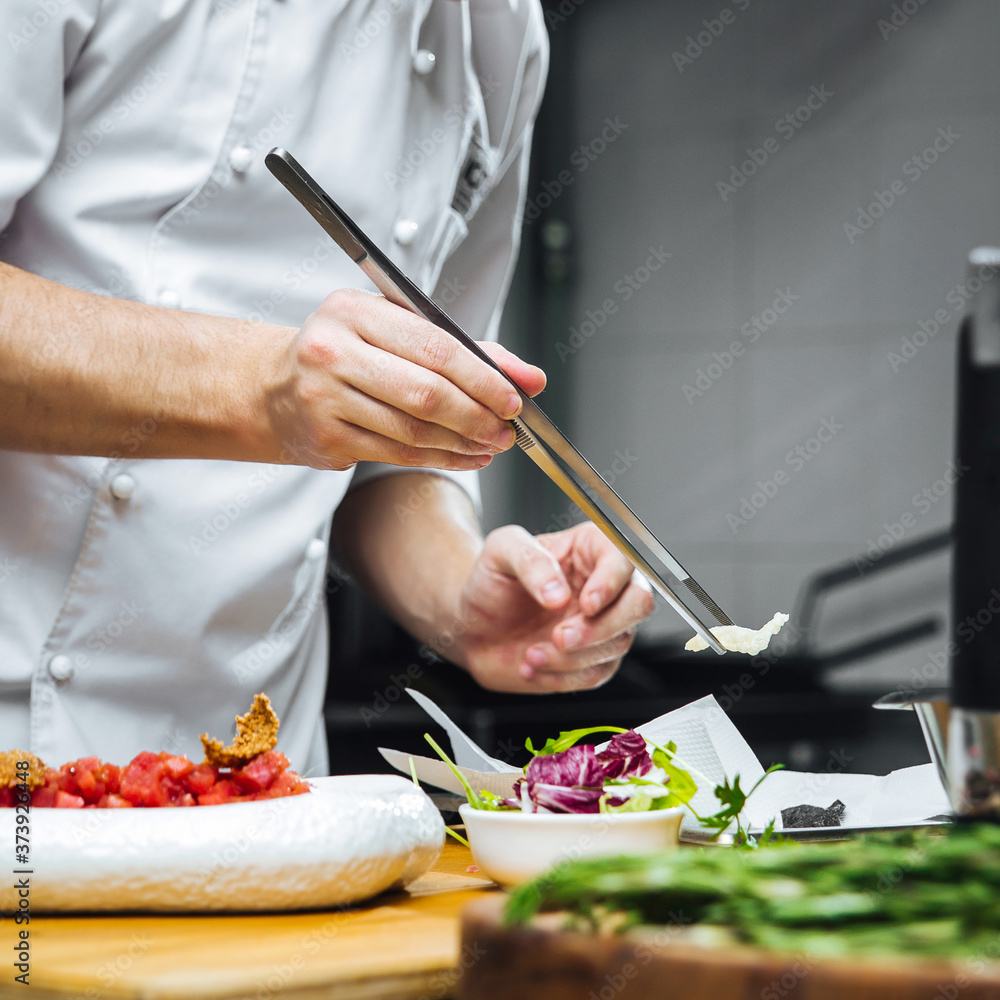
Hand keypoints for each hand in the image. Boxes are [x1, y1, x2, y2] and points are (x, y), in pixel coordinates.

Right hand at [265, 289, 544, 470]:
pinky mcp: (325, 437)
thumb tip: (530, 377)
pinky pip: (397, 453)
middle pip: (426, 391)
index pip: (435, 345)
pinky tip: (465, 456)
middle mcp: (332, 350)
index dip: (483, 378)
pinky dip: (440, 459)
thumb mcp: (397, 332)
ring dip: (463, 442)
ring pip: (413, 429)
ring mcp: (324, 397)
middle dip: (478, 415)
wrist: (272, 388)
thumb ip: (467, 350)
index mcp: (353, 310)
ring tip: (491, 444)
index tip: (514, 397)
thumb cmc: (346, 354)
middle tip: (508, 428)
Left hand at [449, 522, 655, 692]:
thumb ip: (530, 562)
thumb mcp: (500, 552)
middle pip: (638, 603)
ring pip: (618, 644)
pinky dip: (563, 677)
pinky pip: (596, 675)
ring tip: (531, 653)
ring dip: (573, 657)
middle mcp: (604, 585)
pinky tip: (532, 666)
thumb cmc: (490, 582)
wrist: (473, 626)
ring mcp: (603, 624)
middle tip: (559, 636)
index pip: (623, 559)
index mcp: (589, 549)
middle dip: (600, 627)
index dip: (610, 583)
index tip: (586, 604)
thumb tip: (558, 592)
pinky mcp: (593, 659)